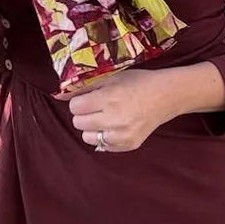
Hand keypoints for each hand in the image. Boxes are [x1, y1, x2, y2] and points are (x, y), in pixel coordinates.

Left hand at [60, 69, 178, 152]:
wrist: (166, 96)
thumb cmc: (138, 82)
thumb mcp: (111, 78)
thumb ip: (84, 87)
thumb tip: (58, 96)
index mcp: (110, 98)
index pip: (75, 107)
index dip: (80, 101)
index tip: (90, 98)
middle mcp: (116, 119)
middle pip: (78, 123)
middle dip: (84, 114)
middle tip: (98, 106)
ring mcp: (123, 135)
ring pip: (87, 136)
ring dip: (92, 127)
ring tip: (106, 116)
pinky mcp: (129, 145)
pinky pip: (102, 145)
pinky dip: (104, 136)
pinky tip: (116, 125)